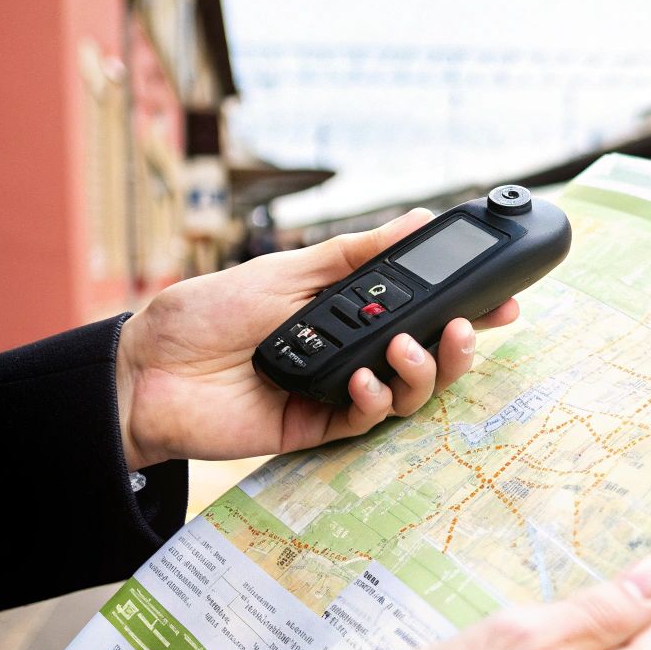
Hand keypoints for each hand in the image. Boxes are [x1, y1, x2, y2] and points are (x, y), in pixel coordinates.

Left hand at [116, 211, 520, 466]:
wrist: (147, 369)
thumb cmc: (208, 314)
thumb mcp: (288, 270)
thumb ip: (355, 254)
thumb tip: (417, 220)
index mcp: (350, 315)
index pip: (423, 312)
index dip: (466, 310)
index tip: (503, 301)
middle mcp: (353, 355)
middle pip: (429, 359)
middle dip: (459, 346)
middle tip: (464, 329)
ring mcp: (338, 393)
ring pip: (409, 395)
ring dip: (420, 371)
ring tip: (403, 347)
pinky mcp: (316, 429)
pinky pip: (366, 421)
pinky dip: (374, 399)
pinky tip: (361, 378)